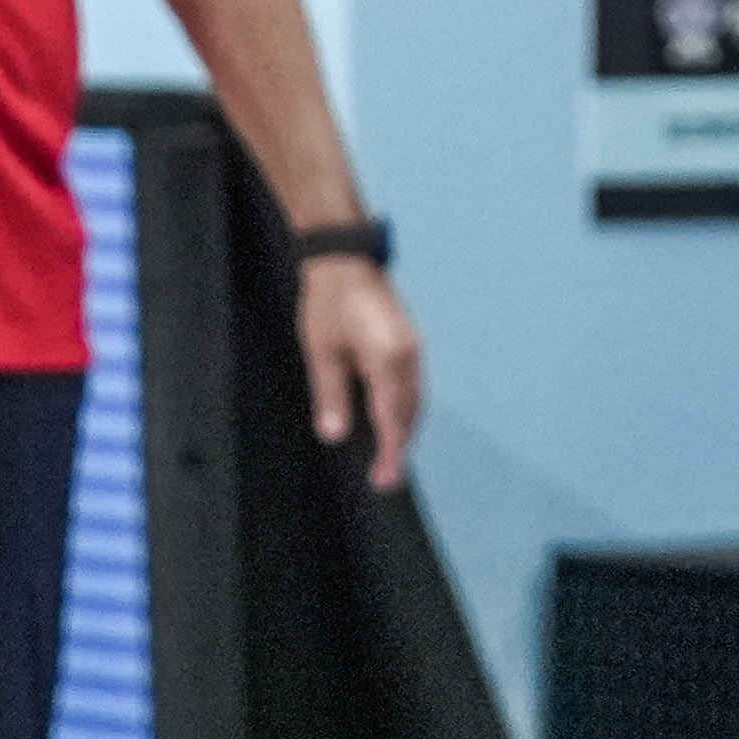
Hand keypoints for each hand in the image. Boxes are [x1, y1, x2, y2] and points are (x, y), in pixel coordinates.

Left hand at [297, 256, 424, 489]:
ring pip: (415, 400)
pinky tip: (392, 419)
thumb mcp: (322, 352)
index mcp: (388, 359)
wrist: (345, 258)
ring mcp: (413, 347)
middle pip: (411, 414)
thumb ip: (331, 396)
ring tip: (388, 456)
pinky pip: (413, 384)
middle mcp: (409, 355)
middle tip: (384, 478)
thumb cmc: (329, 302)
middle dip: (400, 447)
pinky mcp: (409, 340)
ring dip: (404, 428)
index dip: (390, 453)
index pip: (392, 419)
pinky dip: (405, 408)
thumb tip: (335, 434)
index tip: (384, 480)